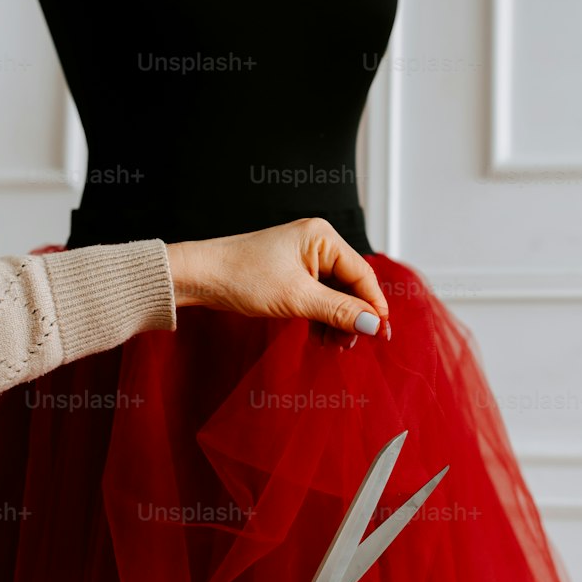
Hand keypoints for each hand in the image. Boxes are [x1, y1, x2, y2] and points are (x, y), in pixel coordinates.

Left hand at [165, 218, 389, 338]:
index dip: (374, 306)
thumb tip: (373, 325)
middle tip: (352, 344)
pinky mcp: (291, 273)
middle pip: (350, 285)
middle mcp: (316, 243)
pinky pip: (318, 296)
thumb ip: (339, 311)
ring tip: (334, 344)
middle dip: (353, 316)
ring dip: (337, 321)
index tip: (381, 334)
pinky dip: (321, 317)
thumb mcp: (296, 298)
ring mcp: (303, 258)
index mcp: (322, 237)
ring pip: (335, 294)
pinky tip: (320, 337)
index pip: (362, 274)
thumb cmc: (242, 277)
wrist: (200, 277)